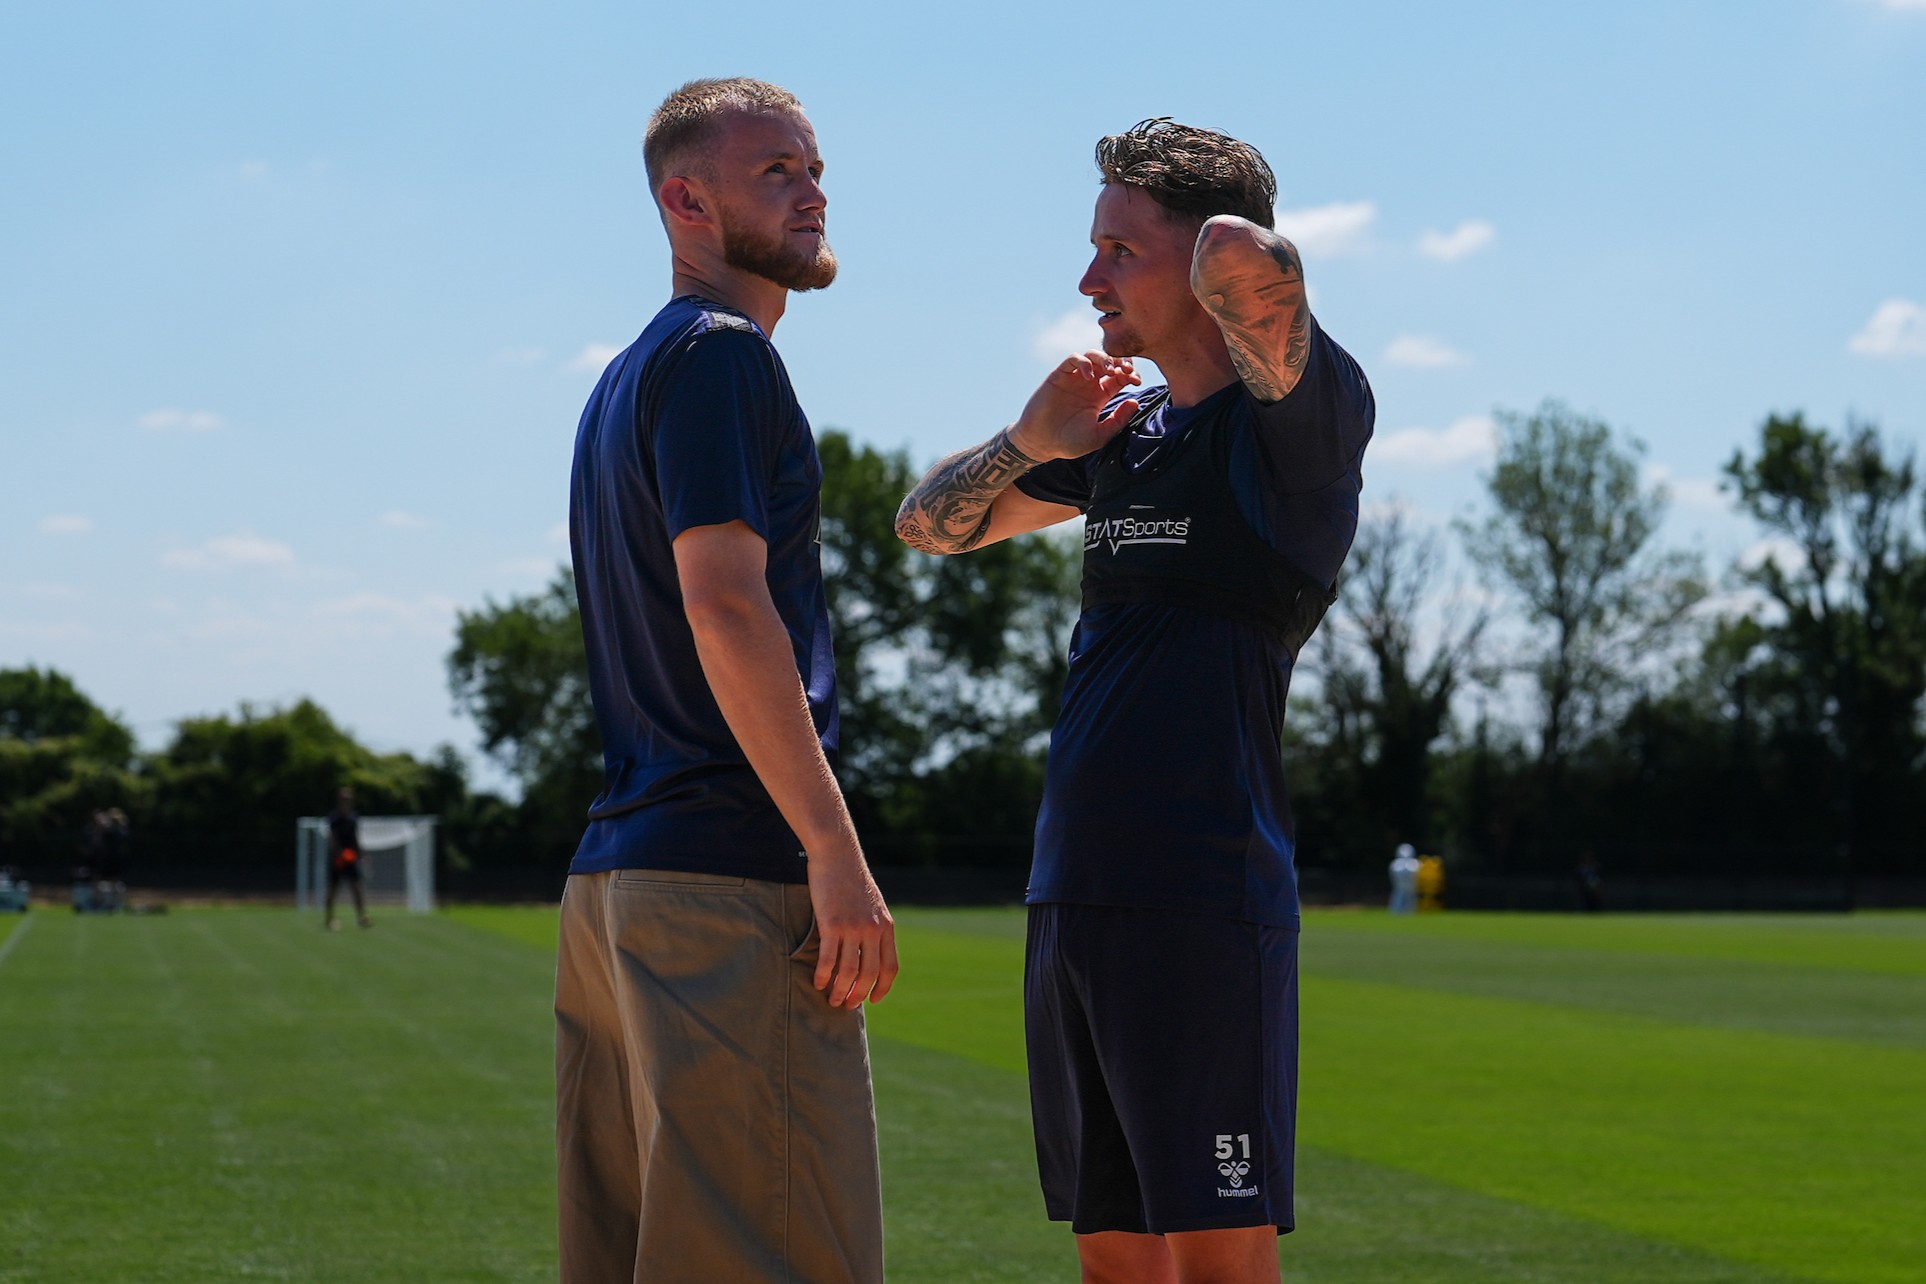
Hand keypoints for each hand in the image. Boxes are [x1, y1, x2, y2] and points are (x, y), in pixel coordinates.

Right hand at [805, 843, 898, 1007]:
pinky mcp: (832, 924)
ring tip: (831, 999)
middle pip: (869, 974)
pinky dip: (823, 975)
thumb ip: (873, 926)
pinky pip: (829, 959)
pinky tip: (817, 982)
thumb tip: (867, 950)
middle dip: (858, 994)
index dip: (882, 987)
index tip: (873, 1000)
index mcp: (886, 926)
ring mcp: (853, 927)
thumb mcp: (872, 904)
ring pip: (849, 971)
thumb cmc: (851, 879)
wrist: (838, 854)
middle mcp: (873, 929)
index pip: (890, 967)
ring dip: (840, 990)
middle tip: (845, 1004)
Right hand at [1008, 351, 1141, 461]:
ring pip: (1093, 355)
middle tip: (1126, 370)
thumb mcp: (1099, 435)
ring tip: (1109, 370)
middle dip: (1121, 361)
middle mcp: (1088, 384)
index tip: (1136, 381)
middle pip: (1109, 362)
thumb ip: (1118, 420)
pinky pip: (1073, 359)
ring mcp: (1073, 378)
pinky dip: (1083, 362)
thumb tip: (1134, 402)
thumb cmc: (1070, 443)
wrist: (1042, 443)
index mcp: (1100, 396)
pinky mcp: (1059, 376)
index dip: (1130, 374)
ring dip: (1104, 358)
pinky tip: (1089, 376)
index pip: (1120, 376)